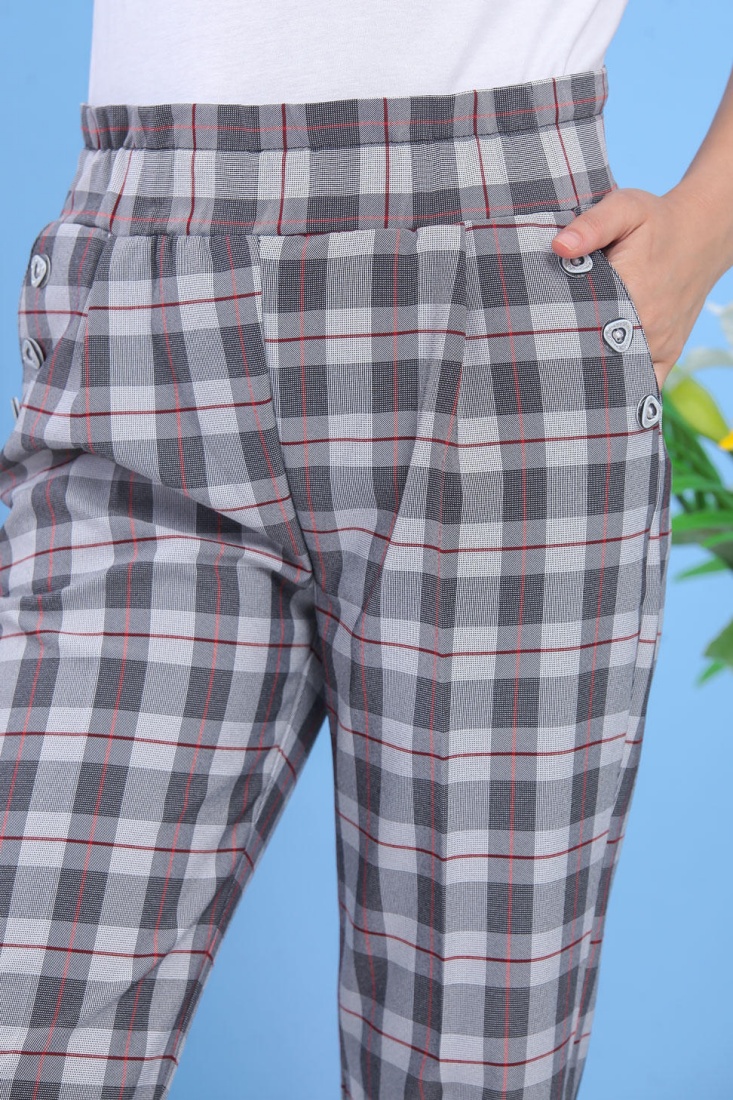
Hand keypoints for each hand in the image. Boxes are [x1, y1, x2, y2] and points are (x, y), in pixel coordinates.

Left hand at [550, 185, 727, 393]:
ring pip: (618, 377)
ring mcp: (659, 346)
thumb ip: (592, 224)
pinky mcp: (667, 355)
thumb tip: (559, 246)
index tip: (528, 347)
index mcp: (633, 293)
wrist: (703, 234)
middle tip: (533, 371)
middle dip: (565, 366)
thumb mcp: (626, 209)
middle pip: (596, 358)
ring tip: (554, 389)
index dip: (553, 339)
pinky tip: (594, 404)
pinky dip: (622, 395)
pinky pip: (644, 386)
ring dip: (589, 383)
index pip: (582, 328)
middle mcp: (648, 328)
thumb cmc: (657, 222)